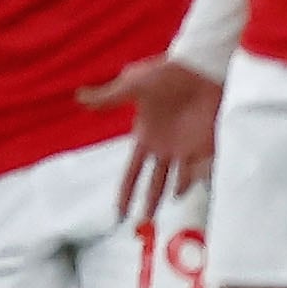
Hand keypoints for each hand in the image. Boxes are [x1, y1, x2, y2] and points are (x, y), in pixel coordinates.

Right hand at [78, 55, 223, 221]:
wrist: (201, 64)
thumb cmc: (167, 73)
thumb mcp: (134, 85)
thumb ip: (110, 97)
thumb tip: (79, 98)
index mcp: (145, 137)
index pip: (132, 173)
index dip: (125, 192)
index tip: (118, 213)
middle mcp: (165, 148)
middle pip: (155, 182)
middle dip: (149, 202)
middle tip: (143, 223)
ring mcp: (187, 146)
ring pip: (180, 178)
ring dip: (176, 191)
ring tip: (170, 201)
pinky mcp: (207, 142)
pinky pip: (203, 167)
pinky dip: (198, 178)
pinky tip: (191, 187)